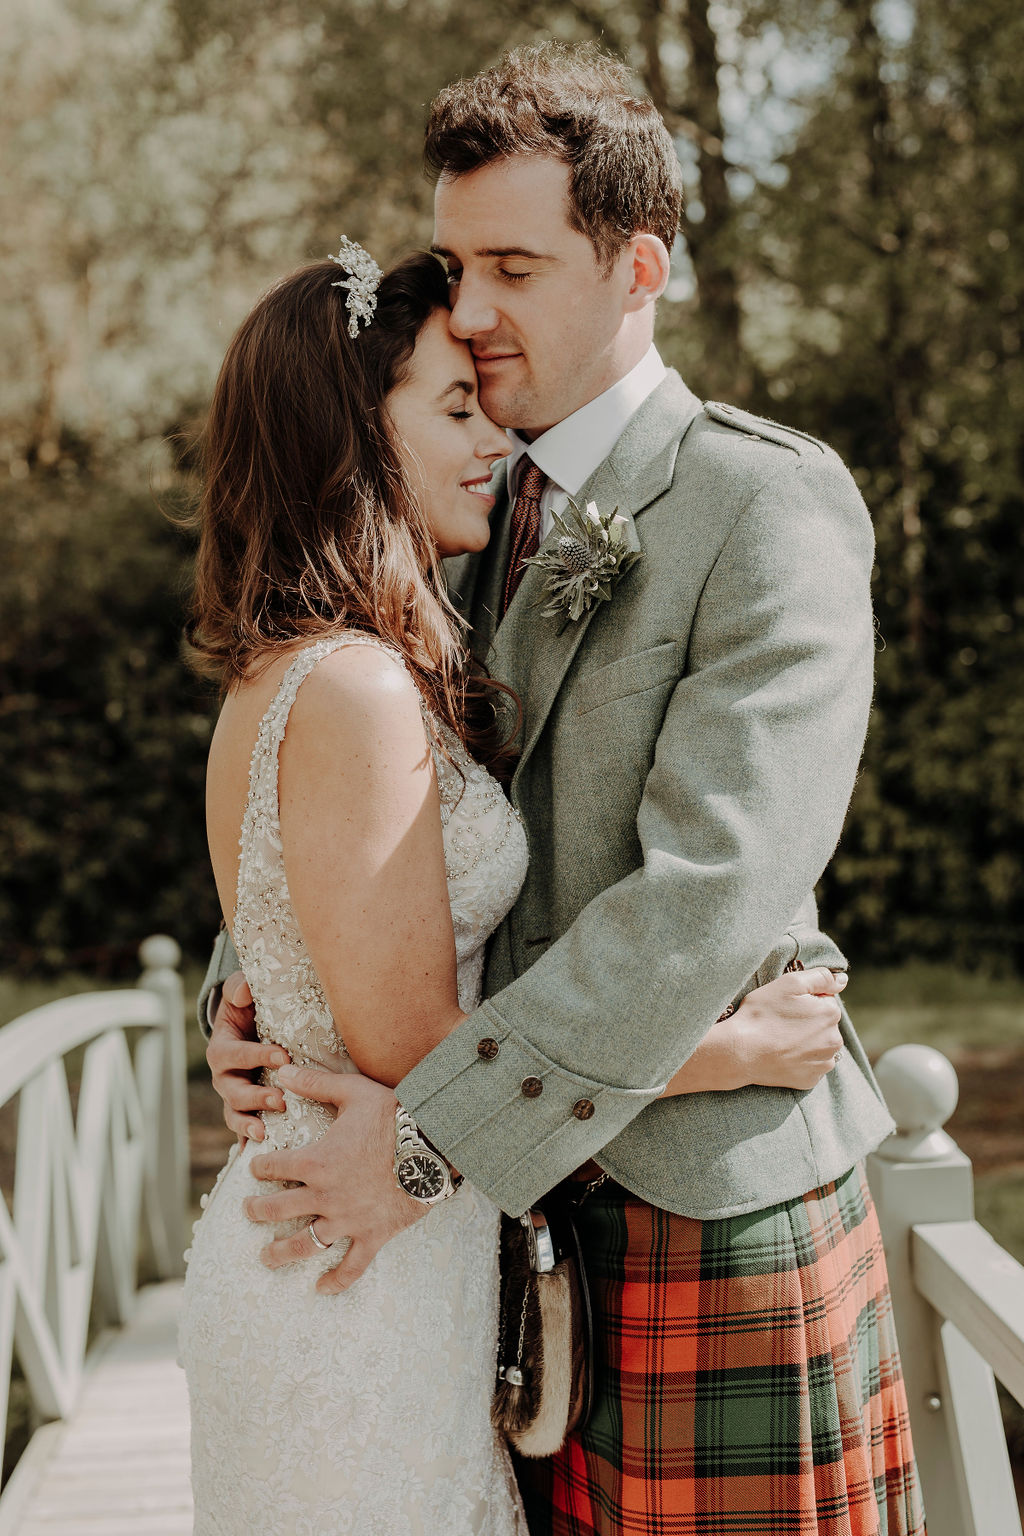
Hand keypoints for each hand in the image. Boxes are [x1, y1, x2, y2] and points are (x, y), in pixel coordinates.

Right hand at [206, 971, 287, 1142]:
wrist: (252, 1029)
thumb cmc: (248, 1010)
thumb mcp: (242, 994)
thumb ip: (240, 987)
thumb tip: (243, 991)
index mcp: (222, 1050)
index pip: (233, 1054)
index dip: (256, 1056)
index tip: (283, 1056)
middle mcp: (224, 1077)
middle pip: (232, 1092)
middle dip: (255, 1097)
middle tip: (280, 1099)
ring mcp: (234, 1097)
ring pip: (235, 1115)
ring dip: (249, 1124)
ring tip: (266, 1133)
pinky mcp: (247, 1111)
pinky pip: (244, 1131)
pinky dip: (248, 1143)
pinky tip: (259, 1154)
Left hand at [244, 1067, 425, 1293]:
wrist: (434, 1145)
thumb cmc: (395, 1115)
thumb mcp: (353, 1091)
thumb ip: (315, 1083)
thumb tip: (282, 1071)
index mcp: (316, 1161)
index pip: (274, 1167)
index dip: (260, 1165)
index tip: (256, 1166)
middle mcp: (325, 1196)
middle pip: (278, 1210)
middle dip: (257, 1211)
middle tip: (248, 1211)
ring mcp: (348, 1220)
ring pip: (305, 1244)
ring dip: (281, 1253)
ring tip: (266, 1257)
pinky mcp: (372, 1236)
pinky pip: (351, 1266)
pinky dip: (336, 1281)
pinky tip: (321, 1289)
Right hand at [731, 967, 847, 1090]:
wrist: (740, 1052)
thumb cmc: (762, 1015)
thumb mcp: (789, 983)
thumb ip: (821, 977)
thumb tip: (843, 980)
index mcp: (831, 1014)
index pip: (825, 1000)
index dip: (804, 1000)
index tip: (786, 1006)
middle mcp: (834, 1041)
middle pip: (824, 1024)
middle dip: (808, 1021)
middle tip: (781, 1022)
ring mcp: (823, 1063)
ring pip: (819, 1046)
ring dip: (806, 1041)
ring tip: (781, 1039)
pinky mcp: (811, 1080)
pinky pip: (810, 1066)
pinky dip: (799, 1060)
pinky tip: (782, 1055)